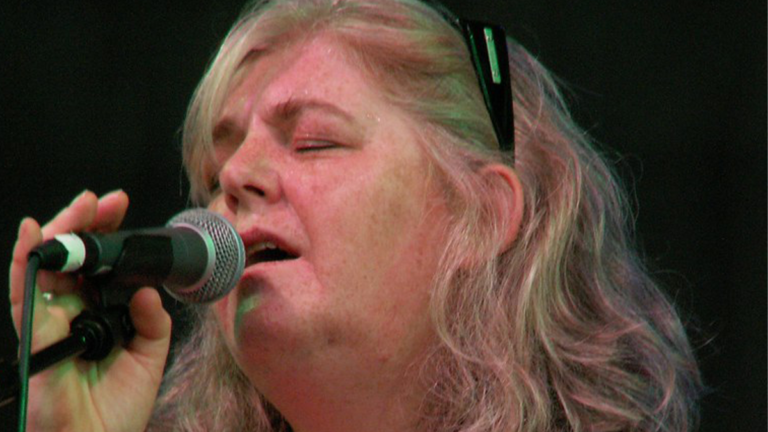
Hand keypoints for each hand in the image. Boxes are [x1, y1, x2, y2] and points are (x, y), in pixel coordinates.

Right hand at [9, 190, 170, 431]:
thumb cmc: (119, 407)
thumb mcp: (150, 356)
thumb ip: (153, 321)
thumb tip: (147, 289)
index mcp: (95, 314)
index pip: (96, 265)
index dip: (105, 234)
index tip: (120, 208)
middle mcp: (68, 314)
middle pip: (70, 259)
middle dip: (84, 224)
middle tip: (103, 201)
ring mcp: (48, 323)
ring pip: (46, 267)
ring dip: (62, 232)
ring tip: (81, 206)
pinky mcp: (34, 338)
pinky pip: (24, 295)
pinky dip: (26, 263)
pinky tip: (33, 233)